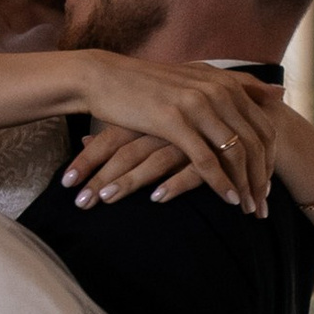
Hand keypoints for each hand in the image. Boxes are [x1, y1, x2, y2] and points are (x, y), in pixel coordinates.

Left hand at [60, 119, 220, 207]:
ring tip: (106, 201)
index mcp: (148, 118)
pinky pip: (192, 171)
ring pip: (153, 161)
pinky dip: (174, 184)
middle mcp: (164, 126)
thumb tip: (81, 141)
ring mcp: (189, 139)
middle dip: (100, 178)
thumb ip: (118, 132)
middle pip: (125, 153)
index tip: (65, 183)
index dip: (87, 160)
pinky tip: (157, 199)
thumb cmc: (189, 119)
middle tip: (80, 204)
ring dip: (129, 182)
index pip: (110, 138)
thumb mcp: (152, 122)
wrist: (249, 109)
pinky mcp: (214, 154)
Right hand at [64, 59, 281, 212]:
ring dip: (246, 185)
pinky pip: (206, 160)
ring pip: (235, 153)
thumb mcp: (198, 78)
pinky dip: (221, 183)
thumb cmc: (150, 84)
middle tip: (264, 206)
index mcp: (224, 83)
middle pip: (255, 143)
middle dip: (263, 178)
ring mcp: (196, 105)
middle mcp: (217, 91)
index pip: (264, 126)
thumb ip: (238, 85)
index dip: (272, 159)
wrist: (104, 77)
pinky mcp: (173, 121)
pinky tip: (228, 200)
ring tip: (248, 208)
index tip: (269, 185)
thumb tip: (280, 92)